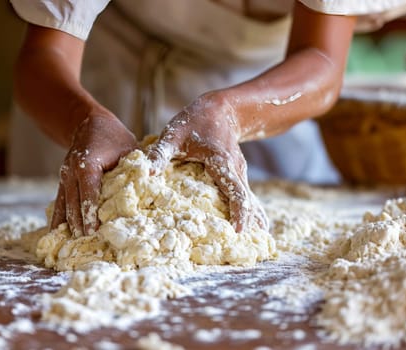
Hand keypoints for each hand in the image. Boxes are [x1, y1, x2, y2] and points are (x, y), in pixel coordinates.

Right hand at [50, 114, 137, 236]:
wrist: (88, 123)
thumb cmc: (114, 137)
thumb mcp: (129, 149)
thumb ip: (136, 168)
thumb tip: (151, 185)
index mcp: (88, 166)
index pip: (89, 195)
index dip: (90, 216)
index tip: (93, 233)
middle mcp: (71, 173)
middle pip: (74, 205)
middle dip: (79, 227)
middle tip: (86, 248)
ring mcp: (64, 178)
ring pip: (64, 206)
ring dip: (68, 226)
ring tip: (69, 248)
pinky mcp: (63, 182)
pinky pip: (59, 203)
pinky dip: (59, 218)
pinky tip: (57, 235)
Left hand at [147, 93, 268, 232]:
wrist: (221, 109)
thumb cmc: (195, 121)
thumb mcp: (174, 133)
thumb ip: (161, 152)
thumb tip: (146, 172)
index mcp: (222, 163)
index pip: (235, 191)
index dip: (238, 212)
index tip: (238, 232)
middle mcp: (235, 170)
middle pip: (247, 200)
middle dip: (251, 223)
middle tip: (254, 248)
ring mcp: (239, 172)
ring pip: (250, 199)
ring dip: (254, 219)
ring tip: (259, 242)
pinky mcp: (238, 174)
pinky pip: (245, 196)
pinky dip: (249, 211)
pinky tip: (255, 226)